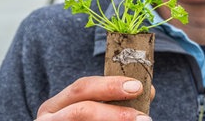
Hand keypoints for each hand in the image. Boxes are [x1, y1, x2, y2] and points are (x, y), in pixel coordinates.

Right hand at [35, 76, 153, 120]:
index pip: (82, 87)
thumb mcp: (92, 108)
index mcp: (55, 106)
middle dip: (114, 112)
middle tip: (141, 117)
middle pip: (81, 110)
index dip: (111, 86)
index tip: (138, 87)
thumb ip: (114, 101)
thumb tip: (149, 92)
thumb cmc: (84, 119)